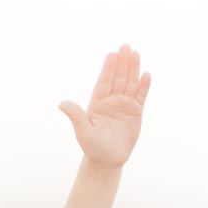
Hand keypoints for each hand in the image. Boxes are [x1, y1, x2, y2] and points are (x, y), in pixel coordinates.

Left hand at [59, 45, 150, 169]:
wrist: (108, 160)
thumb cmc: (92, 147)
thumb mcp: (83, 131)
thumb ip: (76, 115)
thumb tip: (61, 104)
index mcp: (98, 102)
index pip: (104, 82)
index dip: (108, 68)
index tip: (112, 54)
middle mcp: (111, 100)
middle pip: (118, 78)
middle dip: (122, 63)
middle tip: (126, 46)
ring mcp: (124, 104)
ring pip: (130, 83)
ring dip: (133, 69)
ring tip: (136, 54)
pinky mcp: (136, 112)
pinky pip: (141, 96)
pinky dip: (144, 86)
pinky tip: (146, 75)